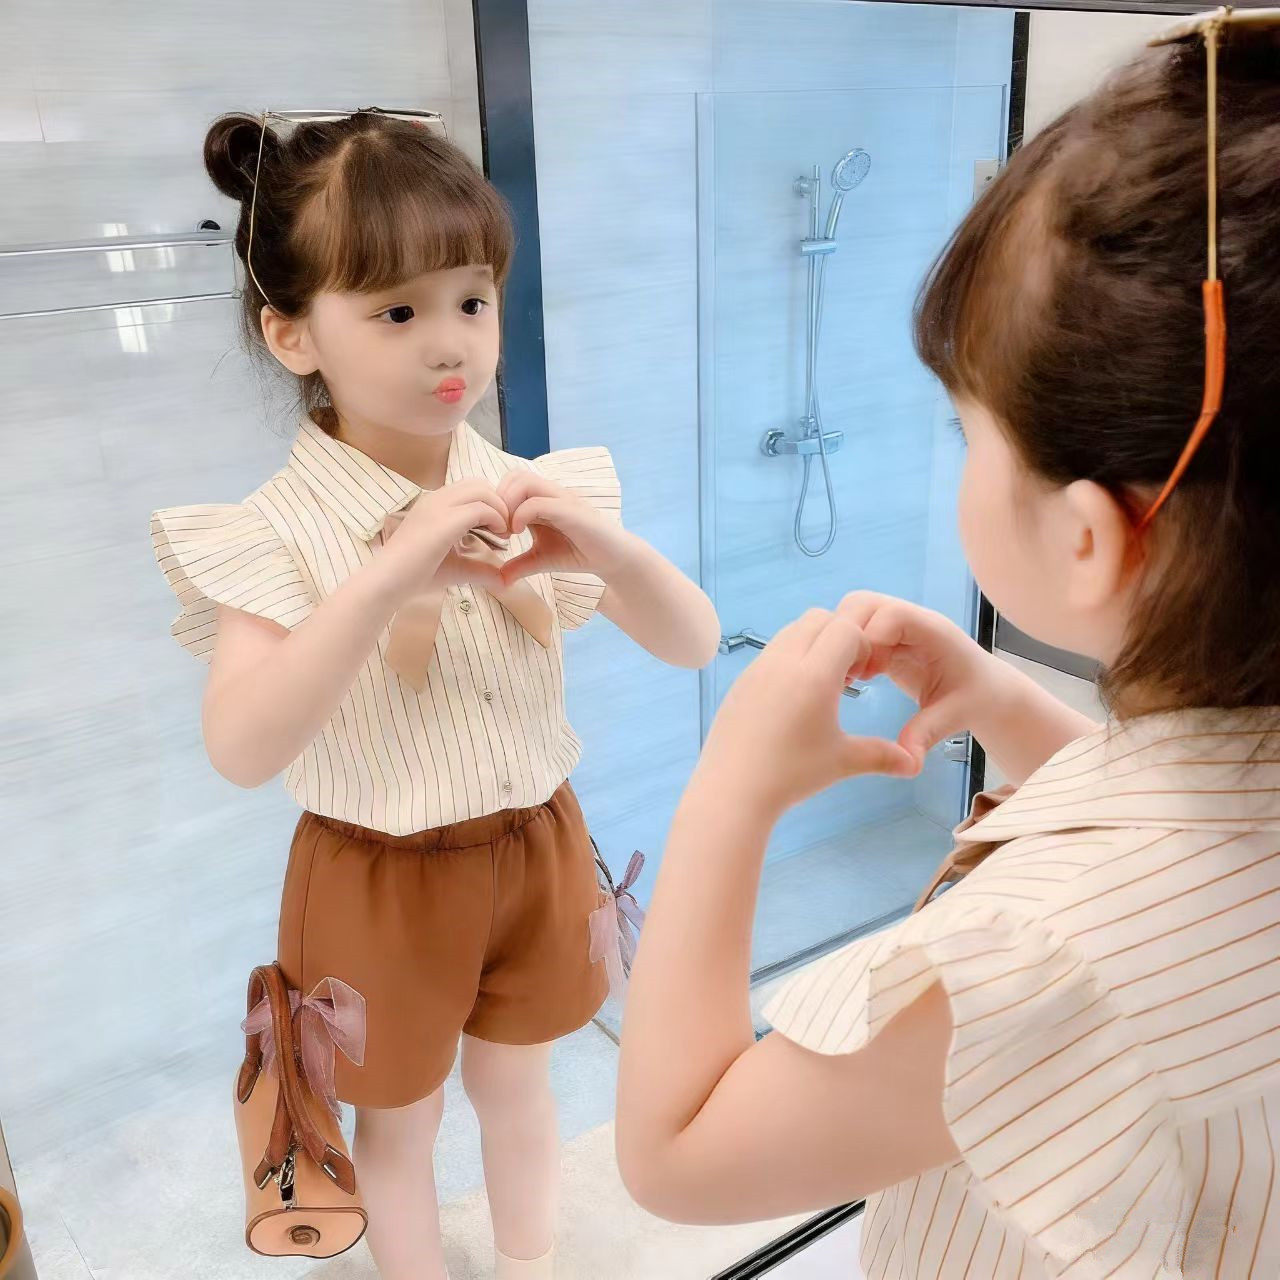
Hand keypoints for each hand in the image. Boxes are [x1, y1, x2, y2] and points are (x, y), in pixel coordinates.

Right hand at [373, 479, 509, 603]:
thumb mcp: (456, 567)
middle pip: (479, 484)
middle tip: (505, 528)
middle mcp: (435, 499)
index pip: (470, 489)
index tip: (499, 528)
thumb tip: (503, 581)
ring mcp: (438, 507)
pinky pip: (480, 509)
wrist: (387, 583)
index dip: (490, 504)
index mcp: (434, 505)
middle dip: (499, 502)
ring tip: (504, 532)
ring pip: (482, 491)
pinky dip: (497, 519)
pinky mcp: (443, 521)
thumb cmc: (415, 576)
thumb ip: (480, 569)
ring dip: (500, 509)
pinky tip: (499, 536)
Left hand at [495, 469, 629, 583]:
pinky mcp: (570, 510)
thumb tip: (498, 581)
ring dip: (507, 503)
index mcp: (541, 500)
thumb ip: (519, 565)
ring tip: (507, 529)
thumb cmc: (579, 554)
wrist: (613, 559)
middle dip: (498, 498)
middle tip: (497, 526)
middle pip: (514, 475)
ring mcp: (561, 498)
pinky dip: (520, 514)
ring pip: (524, 481)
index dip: (495, 502)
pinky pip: (538, 502)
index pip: (510, 483)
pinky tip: (517, 532)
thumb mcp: (541, 560)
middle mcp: (550, 493)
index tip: (492, 528)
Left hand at [698, 608, 917, 819]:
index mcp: (813, 675)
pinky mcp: (741, 680)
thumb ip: (883, 756)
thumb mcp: (842, 762)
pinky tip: (794, 698)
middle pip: (819, 619)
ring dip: (813, 644)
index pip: (846, 628)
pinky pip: (771, 650)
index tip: (862, 676)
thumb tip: (914, 765)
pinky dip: (790, 658)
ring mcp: (758, 668)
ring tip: (821, 686)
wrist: (731, 790)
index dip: (862, 645)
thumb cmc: (789, 776)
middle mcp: (783, 662)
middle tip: (846, 676)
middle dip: (839, 636)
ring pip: (792, 630)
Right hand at [834, 591, 1010, 766]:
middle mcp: (912, 621)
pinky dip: (844, 651)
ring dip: (841, 642)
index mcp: (933, 631)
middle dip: (846, 635)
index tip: (865, 674)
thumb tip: (906, 761)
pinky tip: (847, 680)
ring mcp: (897, 628)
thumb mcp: (955, 717)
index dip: (871, 638)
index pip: (891, 614)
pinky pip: (855, 632)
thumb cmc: (977, 698)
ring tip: (846, 678)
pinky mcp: (886, 640)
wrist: (986, 691)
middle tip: (848, 676)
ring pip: (853, 614)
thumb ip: (927, 733)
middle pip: (864, 603)